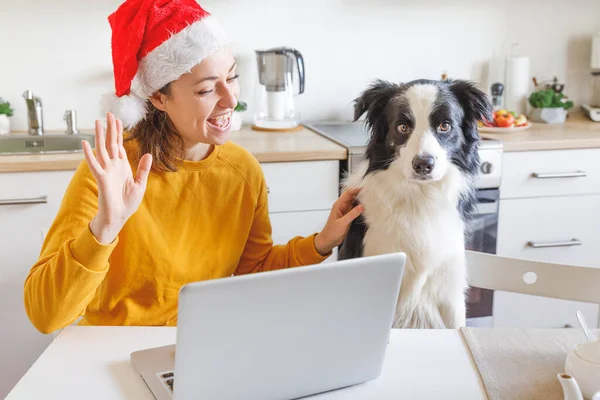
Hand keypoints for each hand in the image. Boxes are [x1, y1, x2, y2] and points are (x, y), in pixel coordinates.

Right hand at [82, 112, 152, 243]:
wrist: (119, 217)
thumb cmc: (127, 203)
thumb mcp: (140, 184)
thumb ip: (143, 169)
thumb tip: (148, 154)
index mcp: (122, 166)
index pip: (119, 146)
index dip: (119, 133)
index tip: (118, 120)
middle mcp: (113, 166)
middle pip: (111, 143)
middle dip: (111, 129)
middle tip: (109, 114)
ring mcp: (106, 170)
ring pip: (102, 149)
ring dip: (99, 136)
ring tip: (97, 122)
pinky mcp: (101, 178)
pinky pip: (94, 164)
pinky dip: (89, 153)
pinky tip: (85, 143)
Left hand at [314, 188, 363, 255]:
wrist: (329, 240)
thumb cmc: (331, 232)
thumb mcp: (343, 222)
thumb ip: (352, 214)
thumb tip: (361, 206)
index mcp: (338, 205)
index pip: (348, 193)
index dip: (356, 189)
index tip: (364, 188)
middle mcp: (342, 206)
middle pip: (352, 196)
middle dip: (360, 193)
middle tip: (369, 192)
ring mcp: (345, 211)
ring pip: (354, 202)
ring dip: (361, 200)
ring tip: (369, 198)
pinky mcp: (348, 216)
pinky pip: (355, 209)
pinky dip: (360, 207)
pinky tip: (366, 207)